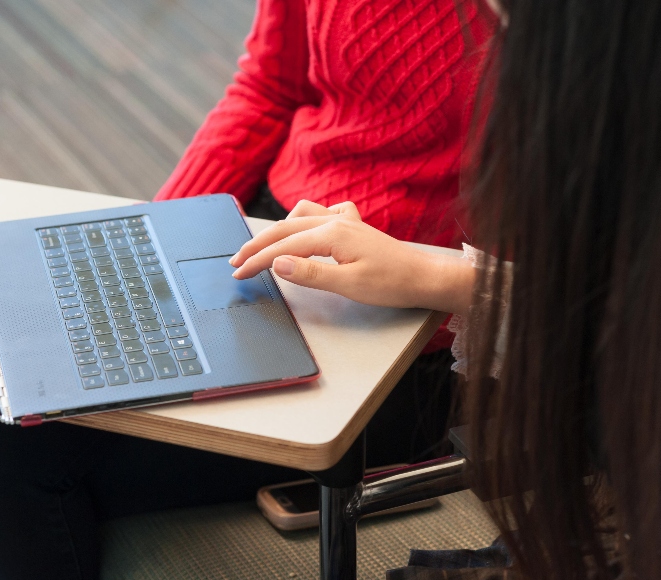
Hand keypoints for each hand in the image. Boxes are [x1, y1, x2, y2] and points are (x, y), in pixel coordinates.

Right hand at [230, 200, 473, 313]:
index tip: (239, 273)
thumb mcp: (348, 285)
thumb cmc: (391, 283)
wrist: (424, 277)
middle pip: (285, 228)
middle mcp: (336, 220)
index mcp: (332, 234)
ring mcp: (345, 220)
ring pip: (299, 216)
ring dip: (277, 229)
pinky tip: (302, 232)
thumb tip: (277, 263)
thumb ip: (310, 273)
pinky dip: (303, 219)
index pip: (283, 247)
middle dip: (257, 245)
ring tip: (262, 248)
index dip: (258, 261)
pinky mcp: (352, 226)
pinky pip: (320, 213)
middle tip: (236, 262)